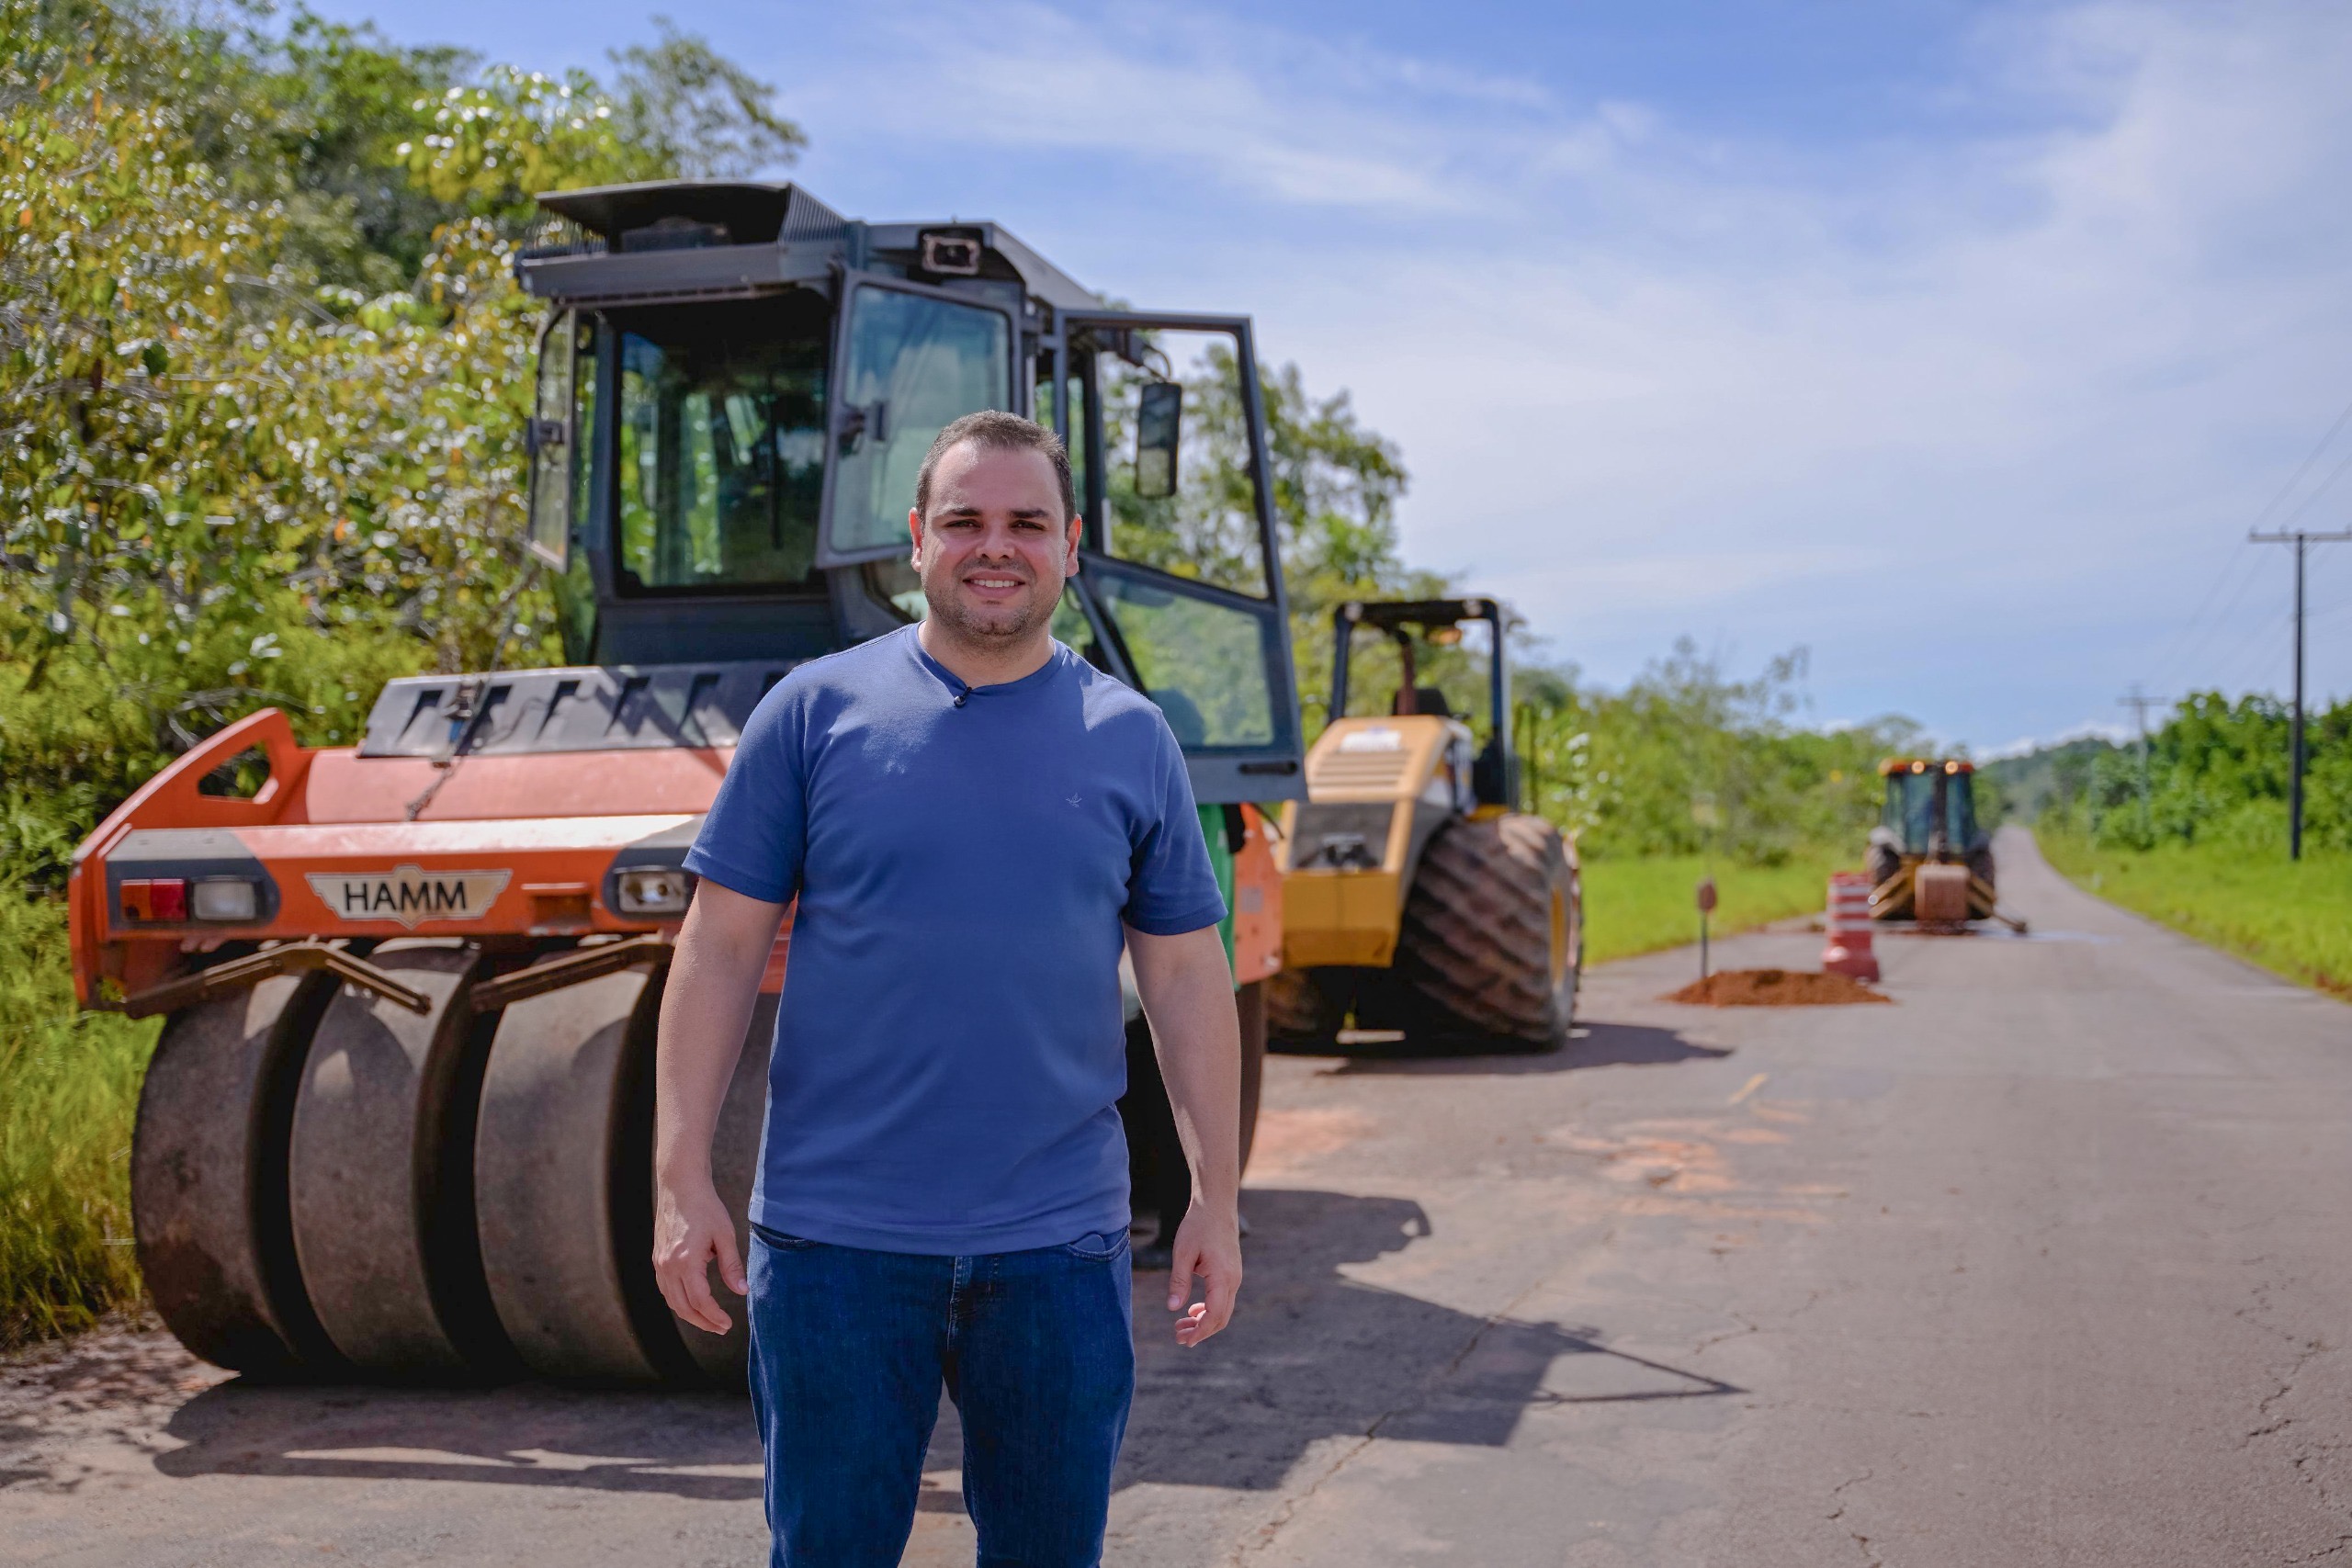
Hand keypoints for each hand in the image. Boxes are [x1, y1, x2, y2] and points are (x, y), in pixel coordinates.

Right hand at [653, 1168, 746, 1335]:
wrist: (681, 1186)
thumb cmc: (705, 1207)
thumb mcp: (724, 1235)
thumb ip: (732, 1265)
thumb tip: (742, 1291)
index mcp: (686, 1261)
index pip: (700, 1301)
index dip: (714, 1316)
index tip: (728, 1324)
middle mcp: (668, 1266)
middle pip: (683, 1307)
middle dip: (703, 1321)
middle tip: (721, 1328)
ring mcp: (659, 1263)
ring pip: (672, 1300)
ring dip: (690, 1314)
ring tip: (709, 1320)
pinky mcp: (657, 1258)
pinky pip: (665, 1289)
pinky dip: (678, 1301)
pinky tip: (691, 1303)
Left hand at [1166, 1203, 1241, 1346]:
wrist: (1216, 1206)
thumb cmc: (1198, 1226)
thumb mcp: (1183, 1253)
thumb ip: (1178, 1281)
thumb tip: (1172, 1308)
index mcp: (1222, 1277)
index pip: (1214, 1315)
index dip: (1199, 1331)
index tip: (1183, 1340)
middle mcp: (1233, 1280)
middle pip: (1221, 1318)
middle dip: (1200, 1332)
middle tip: (1178, 1338)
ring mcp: (1234, 1277)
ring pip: (1223, 1310)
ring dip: (1204, 1322)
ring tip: (1181, 1326)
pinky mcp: (1231, 1274)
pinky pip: (1223, 1300)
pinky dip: (1208, 1310)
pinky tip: (1192, 1311)